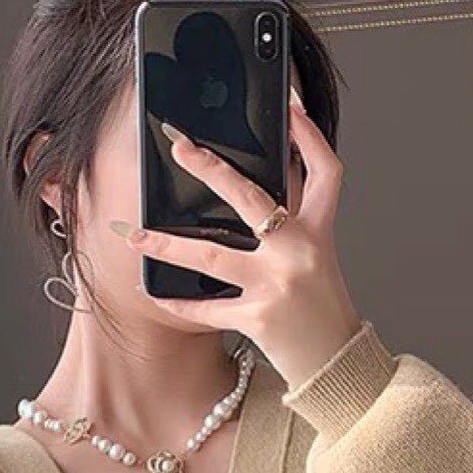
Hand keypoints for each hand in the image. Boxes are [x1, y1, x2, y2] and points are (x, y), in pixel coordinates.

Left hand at [113, 87, 363, 389]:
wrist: (338, 367)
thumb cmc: (321, 313)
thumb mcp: (315, 262)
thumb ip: (290, 228)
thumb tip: (246, 201)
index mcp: (318, 233)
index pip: (326, 171)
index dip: (310, 135)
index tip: (291, 106)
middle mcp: (300, 252)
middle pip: (251, 198)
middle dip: (211, 169)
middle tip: (180, 148)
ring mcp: (278, 285)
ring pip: (211, 256)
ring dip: (167, 245)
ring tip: (134, 236)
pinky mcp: (259, 319)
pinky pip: (206, 308)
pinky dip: (178, 303)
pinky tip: (154, 294)